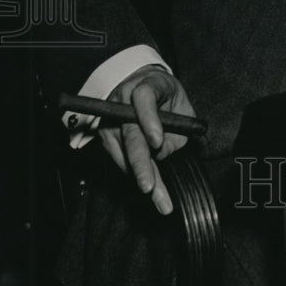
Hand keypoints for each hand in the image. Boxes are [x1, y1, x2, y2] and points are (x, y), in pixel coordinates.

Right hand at [98, 65, 195, 214]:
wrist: (142, 84)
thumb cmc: (166, 95)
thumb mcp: (181, 104)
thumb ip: (178, 126)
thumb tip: (162, 152)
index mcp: (146, 85)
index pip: (144, 98)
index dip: (149, 119)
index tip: (157, 141)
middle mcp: (122, 101)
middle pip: (130, 134)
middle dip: (140, 163)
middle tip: (149, 187)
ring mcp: (110, 119)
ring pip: (124, 153)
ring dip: (142, 178)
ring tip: (161, 201)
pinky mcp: (104, 135)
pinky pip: (120, 160)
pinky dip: (135, 175)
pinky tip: (152, 189)